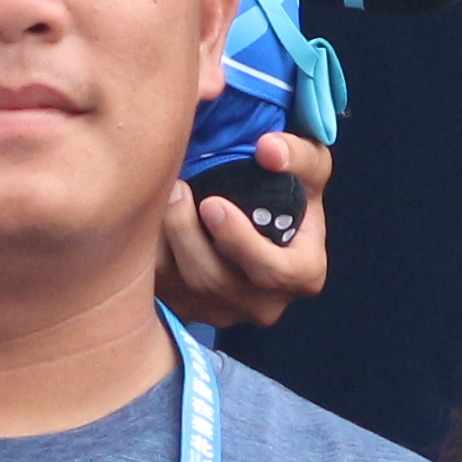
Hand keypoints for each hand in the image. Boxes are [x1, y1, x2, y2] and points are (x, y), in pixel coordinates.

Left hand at [157, 136, 329, 330]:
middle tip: (177, 190)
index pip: (275, 271)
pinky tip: (154, 216)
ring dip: (168, 238)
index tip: (212, 203)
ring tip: (165, 193)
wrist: (258, 217)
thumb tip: (268, 148)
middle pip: (216, 281)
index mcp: (303, 275)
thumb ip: (299, 156)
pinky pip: (161, 288)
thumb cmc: (289, 193)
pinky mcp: (190, 311)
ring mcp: (224, 312)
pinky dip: (152, 251)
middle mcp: (264, 304)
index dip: (240, 241)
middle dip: (190, 235)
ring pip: (183, 286)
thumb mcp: (309, 170)